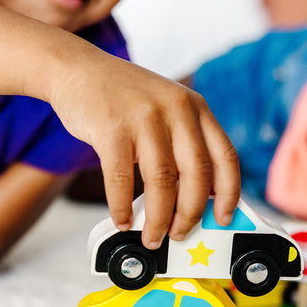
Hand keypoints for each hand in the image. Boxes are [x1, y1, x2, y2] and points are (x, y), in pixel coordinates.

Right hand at [50, 52, 239, 247]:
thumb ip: (182, 144)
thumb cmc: (121, 99)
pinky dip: (121, 207)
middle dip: (190, 214)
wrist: (77, 70)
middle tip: (179, 234)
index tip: (224, 218)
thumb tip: (193, 200)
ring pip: (161, 182)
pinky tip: (123, 220)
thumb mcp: (164, 109)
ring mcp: (144, 118)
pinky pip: (121, 180)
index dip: (229, 193)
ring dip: (158, 218)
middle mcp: (175, 109)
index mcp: (195, 107)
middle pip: (196, 174)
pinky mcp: (111, 128)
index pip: (225, 156)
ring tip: (152, 236)